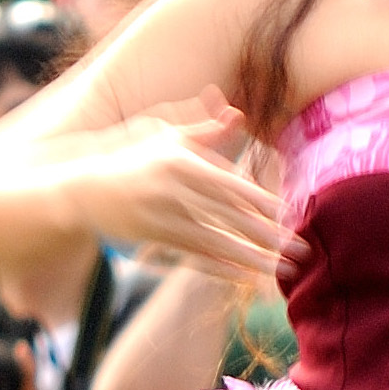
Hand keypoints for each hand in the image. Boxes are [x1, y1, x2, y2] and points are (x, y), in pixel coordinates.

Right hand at [69, 108, 294, 281]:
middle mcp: (173, 189)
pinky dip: (220, 266)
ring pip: (215, 241)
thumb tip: (237, 113)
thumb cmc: (136, 160)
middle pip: (229, 217)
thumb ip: (205, 131)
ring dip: (251, 258)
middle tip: (300, 249)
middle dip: (268, 235)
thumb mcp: (167, 140)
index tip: (290, 216)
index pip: (231, 185)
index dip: (262, 202)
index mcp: (182, 162)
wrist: (88, 189)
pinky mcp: (154, 236)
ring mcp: (162, 215)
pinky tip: (243, 275)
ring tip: (279, 270)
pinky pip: (194, 254)